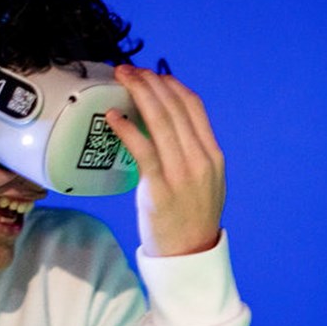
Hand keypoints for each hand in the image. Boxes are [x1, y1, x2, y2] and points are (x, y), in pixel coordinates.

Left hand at [106, 65, 224, 256]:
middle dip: (150, 82)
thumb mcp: (206, 182)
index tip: (152, 75)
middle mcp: (201, 160)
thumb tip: (168, 128)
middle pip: (175, 107)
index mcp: (213, 156)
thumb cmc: (191, 220)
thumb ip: (193, 155)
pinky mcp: (160, 188)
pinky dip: (127, 128)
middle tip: (128, 69)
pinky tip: (113, 117)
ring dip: (138, 94)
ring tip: (120, 80)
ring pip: (160, 122)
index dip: (171, 85)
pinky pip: (142, 149)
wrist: (190, 256)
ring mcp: (182, 173)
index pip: (194, 107)